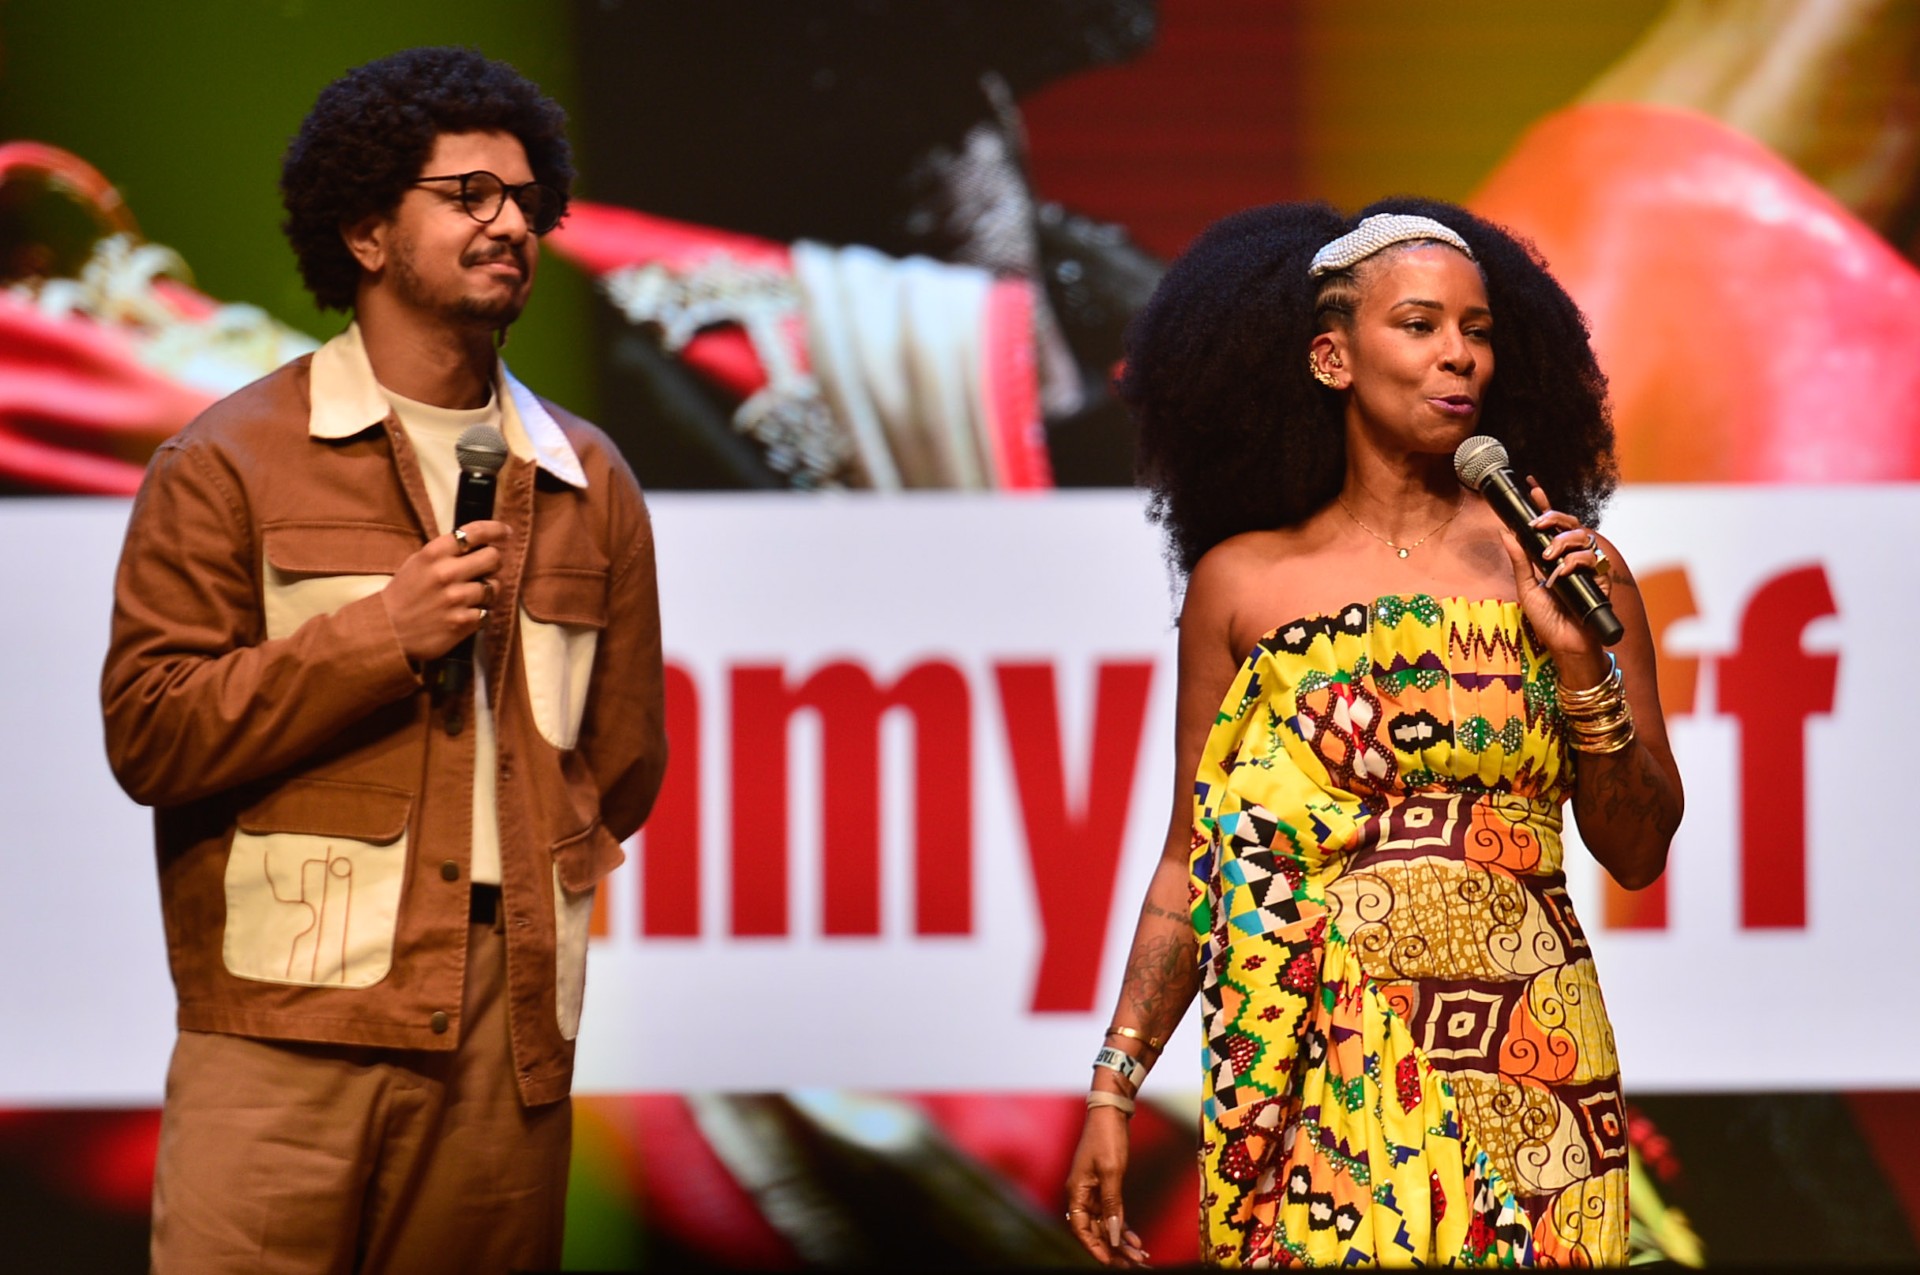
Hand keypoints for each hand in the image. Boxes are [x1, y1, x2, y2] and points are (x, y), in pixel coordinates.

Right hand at [380, 520, 511, 661]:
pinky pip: (487, 612)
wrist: (387, 632)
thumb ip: (445, 553)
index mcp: (433, 554)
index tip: (505, 533)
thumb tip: (478, 544)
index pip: (474, 532)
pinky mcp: (463, 622)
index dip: (495, 530)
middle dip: (493, 563)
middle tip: (485, 570)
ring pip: (494, 587)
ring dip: (487, 591)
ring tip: (470, 596)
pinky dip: (480, 613)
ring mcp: (456, 598)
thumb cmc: (403, 595)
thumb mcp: (417, 563)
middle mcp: (447, 573)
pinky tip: (466, 614)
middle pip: (493, 558)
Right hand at [1064, 1106, 1149, 1265]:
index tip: (1114, 1263)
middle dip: (1114, 1249)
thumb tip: (1113, 1236)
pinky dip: (1122, 1226)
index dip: (1097, 1249)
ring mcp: (1092, 1191)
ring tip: (1139, 1255)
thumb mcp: (1112, 1172)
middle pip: (1094, 1231)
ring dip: (1120, 1240)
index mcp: (1076, 1192)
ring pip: (1104, 1224)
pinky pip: (1110, 1213)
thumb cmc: (1107, 1137)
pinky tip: (1134, 1238)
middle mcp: (1081, 1195)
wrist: (1111, 1110)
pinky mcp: (1103, 1186)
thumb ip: (1112, 1206)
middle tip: (1134, 1263)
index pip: (1082, 1230)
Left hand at [1496, 478, 1609, 684]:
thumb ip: (1519, 561)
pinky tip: (1561, 577)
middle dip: (1554, 517)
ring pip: (1584, 536)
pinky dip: (1574, 565)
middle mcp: (1572, 558)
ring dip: (1563, 543)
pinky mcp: (1601, 580)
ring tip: (1548, 559)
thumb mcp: (1526, 589)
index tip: (1532, 486)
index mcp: (1554, 558)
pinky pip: (1592, 560)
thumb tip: (1505, 532)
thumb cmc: (1548, 621)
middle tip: (1537, 525)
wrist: (1566, 646)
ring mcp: (1588, 568)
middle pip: (1571, 524)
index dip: (1544, 504)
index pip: (1551, 526)